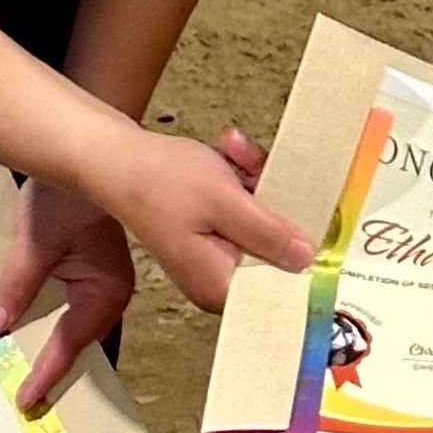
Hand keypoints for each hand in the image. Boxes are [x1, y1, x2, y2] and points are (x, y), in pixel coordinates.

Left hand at [0, 179, 134, 409]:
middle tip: (19, 399)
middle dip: (47, 366)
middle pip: (76, 342)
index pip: (71, 342)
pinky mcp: (87, 273)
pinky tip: (21, 334)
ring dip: (44, 346)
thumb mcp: (36, 241)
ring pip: (70, 328)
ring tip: (16, 373)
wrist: (81, 152)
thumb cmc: (66, 194)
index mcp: (108, 288)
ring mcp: (99, 284)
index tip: (25, 400)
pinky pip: (66, 309)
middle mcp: (110, 293)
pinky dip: (44, 323)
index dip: (46, 372)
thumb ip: (17, 287)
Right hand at [103, 126, 311, 315]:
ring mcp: (212, 252)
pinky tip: (227, 150)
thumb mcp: (225, 202)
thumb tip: (307, 259)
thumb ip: (268, 233)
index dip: (300, 248)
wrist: (116, 157)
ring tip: (233, 147)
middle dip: (270, 195)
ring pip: (258, 218)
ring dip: (253, 177)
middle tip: (256, 161)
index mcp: (219, 284)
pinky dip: (238, 177)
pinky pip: (240, 207)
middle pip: (271, 244)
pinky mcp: (208, 229)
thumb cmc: (162, 181)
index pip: (277, 283)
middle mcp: (217, 276)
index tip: (316, 214)